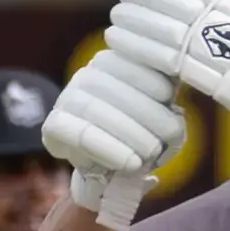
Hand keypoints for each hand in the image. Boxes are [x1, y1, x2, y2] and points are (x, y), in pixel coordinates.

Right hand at [41, 48, 187, 229]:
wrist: (114, 171)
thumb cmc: (146, 137)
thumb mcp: (166, 113)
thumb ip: (171, 98)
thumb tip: (176, 98)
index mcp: (115, 62)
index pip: (128, 59)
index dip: (149, 73)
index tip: (169, 95)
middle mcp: (88, 74)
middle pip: (114, 86)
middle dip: (146, 111)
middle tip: (169, 135)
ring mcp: (67, 98)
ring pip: (96, 109)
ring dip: (130, 133)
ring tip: (151, 154)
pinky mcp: (54, 125)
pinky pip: (80, 134)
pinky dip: (108, 149)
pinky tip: (131, 164)